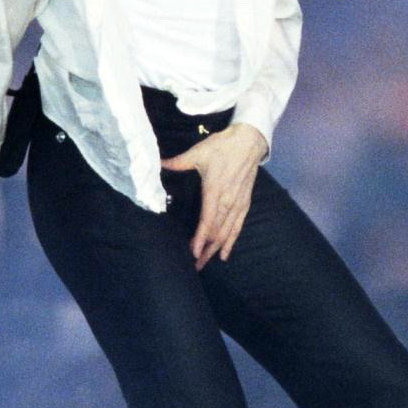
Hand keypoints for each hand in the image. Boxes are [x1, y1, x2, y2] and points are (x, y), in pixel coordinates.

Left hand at [160, 122, 266, 270]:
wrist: (249, 141)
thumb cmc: (222, 146)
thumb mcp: (197, 152)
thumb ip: (177, 162)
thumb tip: (158, 163)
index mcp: (214, 190)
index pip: (207, 221)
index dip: (200, 238)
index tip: (192, 252)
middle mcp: (227, 201)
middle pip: (216, 232)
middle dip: (205, 250)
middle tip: (194, 266)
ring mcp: (238, 203)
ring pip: (227, 232)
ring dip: (216, 249)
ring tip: (205, 263)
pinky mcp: (245, 202)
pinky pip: (238, 226)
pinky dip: (231, 241)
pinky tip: (224, 254)